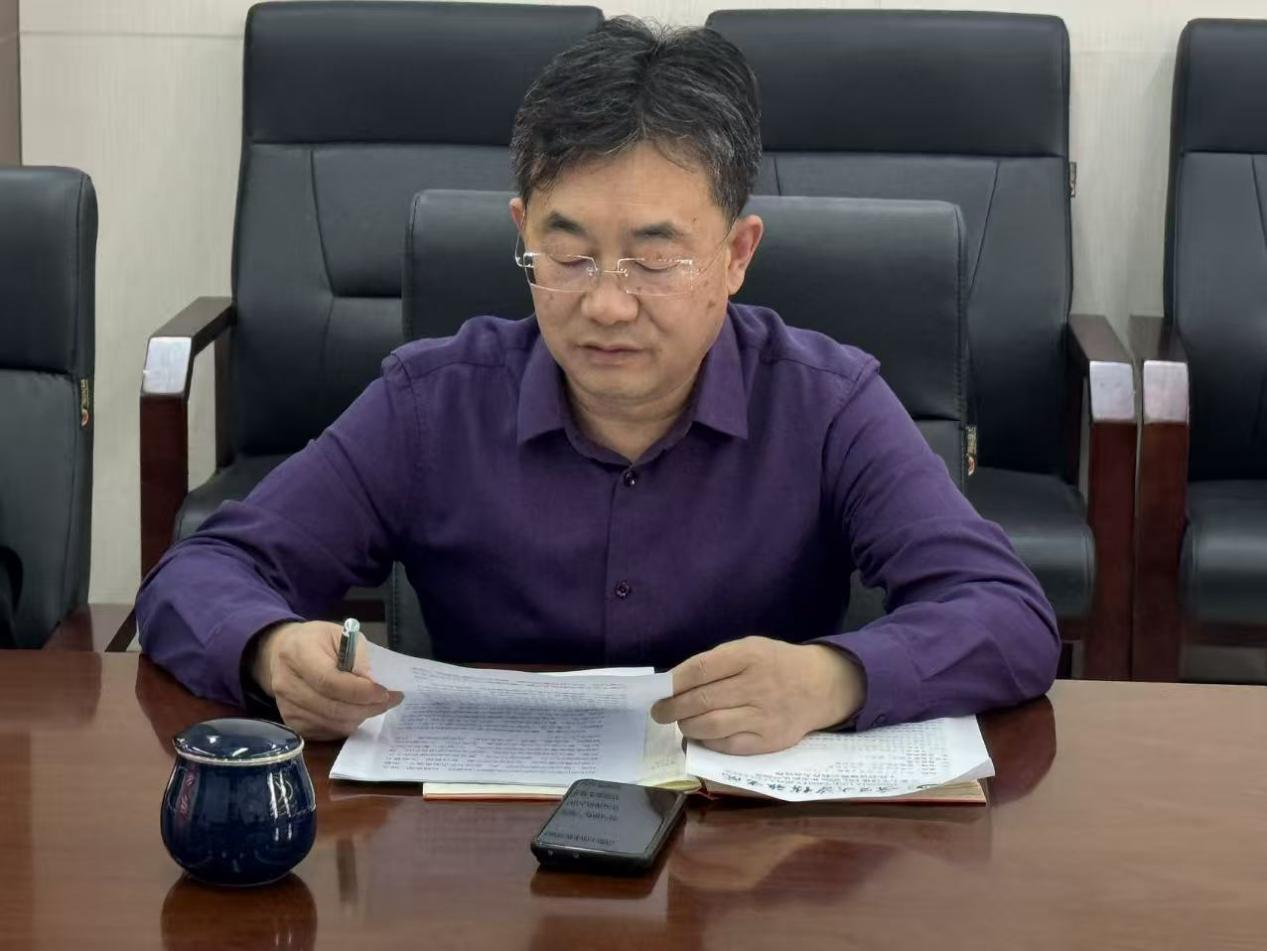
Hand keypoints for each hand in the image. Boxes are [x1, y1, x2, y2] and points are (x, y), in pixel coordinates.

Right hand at [250, 621, 402, 739]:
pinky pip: (326, 732)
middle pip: (332, 707)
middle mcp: (286, 683)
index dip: (360, 691)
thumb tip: (373, 684)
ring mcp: (286, 706)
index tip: (384, 691)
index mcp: (298, 653)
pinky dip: (346, 724)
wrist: (283, 652)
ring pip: (332, 723)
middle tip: (389, 700)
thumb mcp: (341, 634)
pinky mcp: (291, 723)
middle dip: (367, 707)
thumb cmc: (317, 641)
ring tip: (374, 704)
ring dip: (359, 717)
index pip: (330, 681)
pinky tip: (355, 710)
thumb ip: (358, 656)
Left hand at [650, 636, 864, 754]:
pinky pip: (728, 746)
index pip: (701, 669)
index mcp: (749, 655)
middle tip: (660, 712)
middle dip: (673, 708)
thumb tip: (675, 684)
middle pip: (702, 700)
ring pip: (711, 725)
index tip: (660, 690)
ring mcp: (764, 716)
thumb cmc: (775, 664)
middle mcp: (757, 685)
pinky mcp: (769, 741)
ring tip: (680, 723)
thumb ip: (716, 663)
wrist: (821, 686)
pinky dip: (708, 742)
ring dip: (687, 726)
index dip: (674, 682)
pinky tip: (702, 736)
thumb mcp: (750, 648)